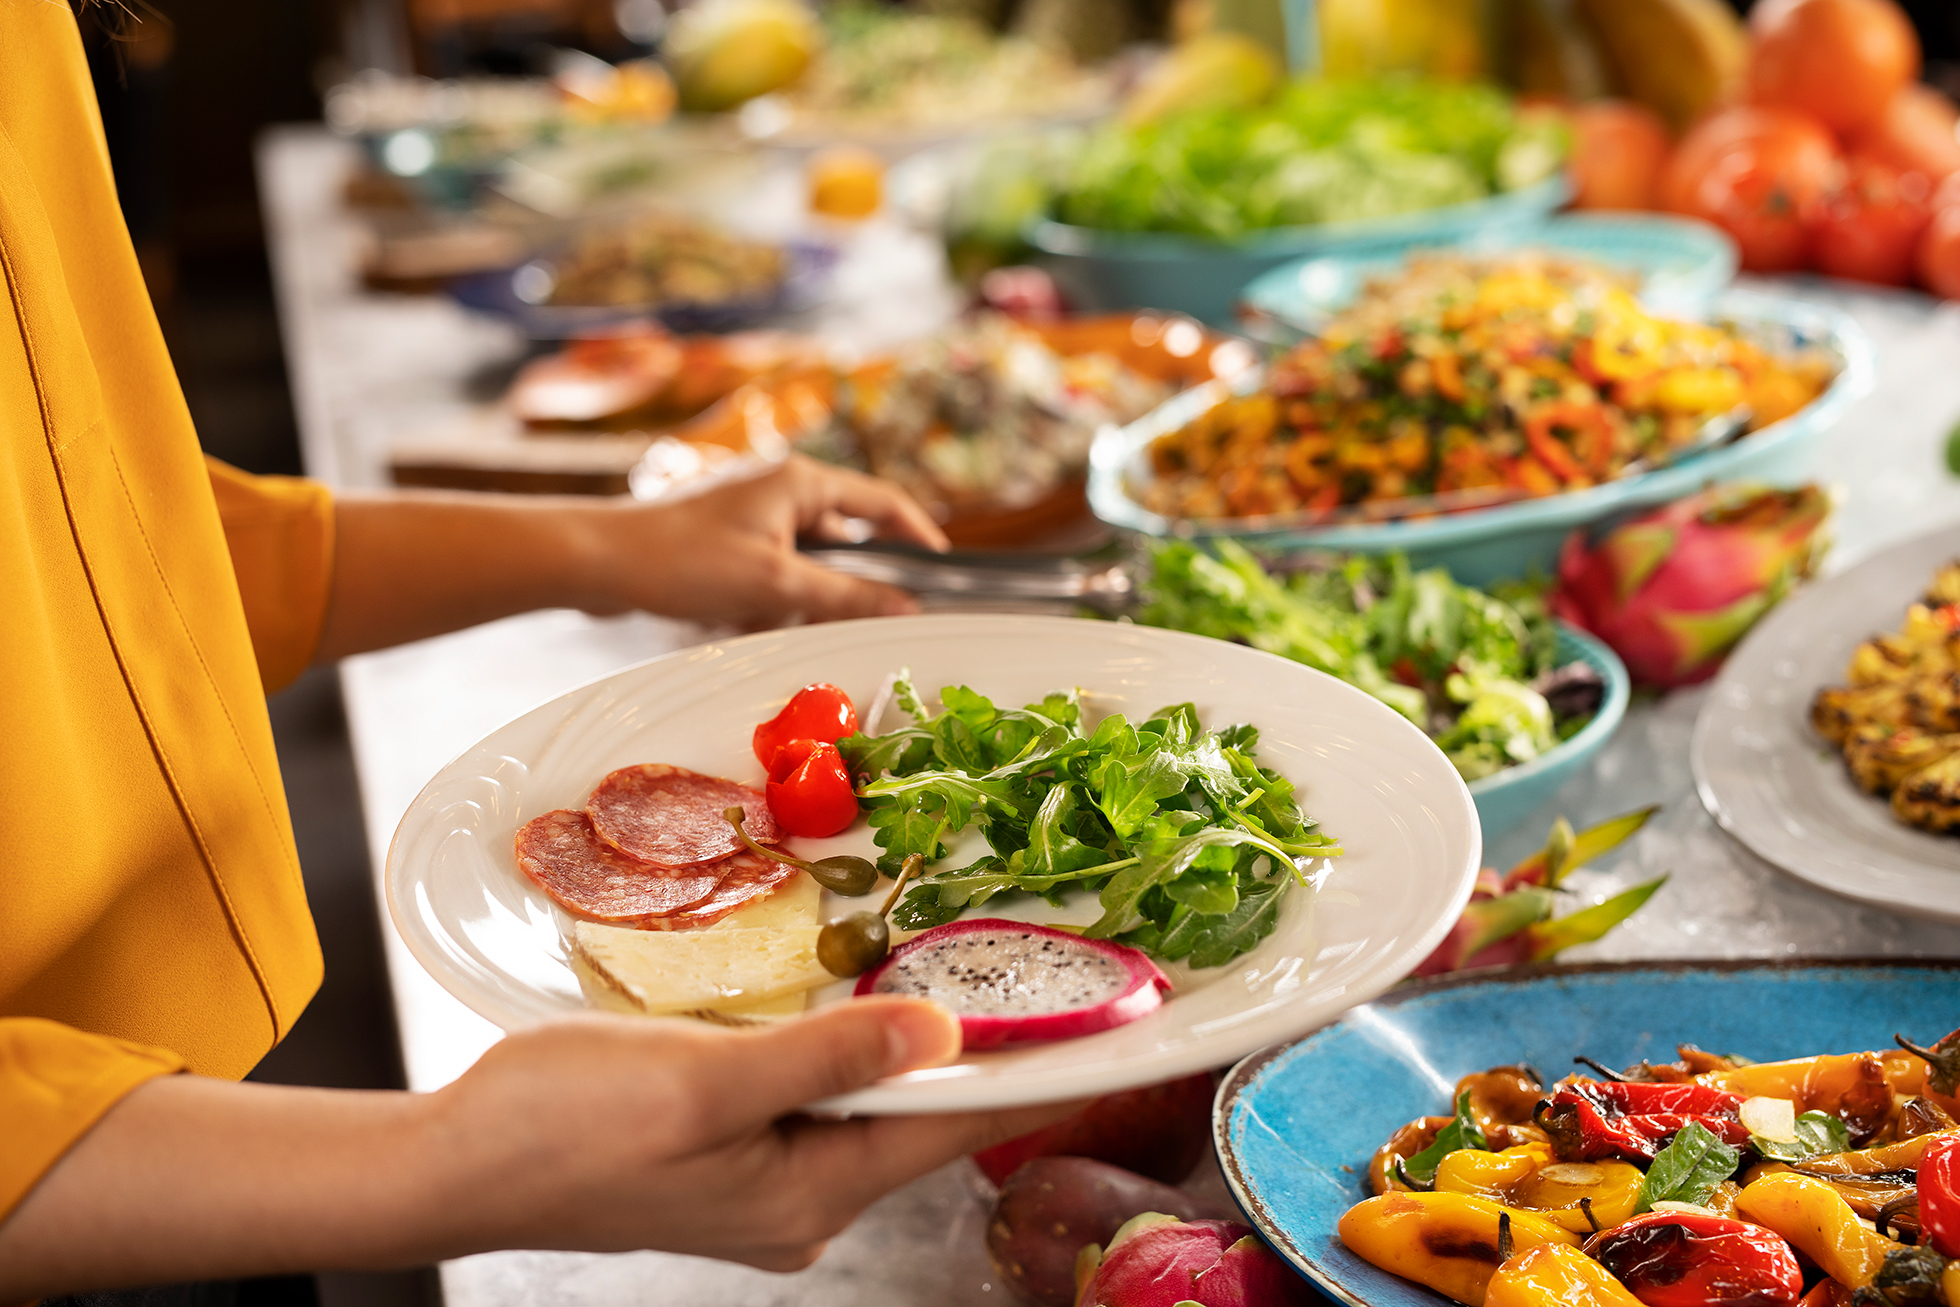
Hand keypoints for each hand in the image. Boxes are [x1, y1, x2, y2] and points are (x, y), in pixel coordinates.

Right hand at [0, 998, 1073, 1296]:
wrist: (454, 1164)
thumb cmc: (567, 1123)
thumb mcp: (705, 1081)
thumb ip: (827, 1056)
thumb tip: (944, 1036)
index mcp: (810, 1192)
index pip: (950, 1127)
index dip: (1028, 1073)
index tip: (1099, 1029)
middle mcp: (801, 1197)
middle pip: (915, 1116)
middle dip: (975, 1047)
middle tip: (1035, 968)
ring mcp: (762, 1179)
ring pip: (865, 1101)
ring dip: (908, 1040)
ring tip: (969, 971)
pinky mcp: (726, 1152)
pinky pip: (814, 1095)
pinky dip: (846, 1046)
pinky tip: (856, 999)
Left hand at [581, 455, 949, 630]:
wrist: (599, 563)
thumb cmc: (684, 561)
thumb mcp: (775, 584)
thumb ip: (846, 596)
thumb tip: (904, 608)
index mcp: (802, 480)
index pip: (883, 503)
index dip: (919, 537)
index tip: (944, 572)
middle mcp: (782, 487)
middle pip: (844, 538)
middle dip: (842, 584)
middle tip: (853, 618)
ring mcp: (754, 512)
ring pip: (805, 563)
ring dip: (796, 597)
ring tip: (764, 615)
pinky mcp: (729, 538)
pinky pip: (772, 573)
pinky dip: (767, 600)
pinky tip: (737, 618)